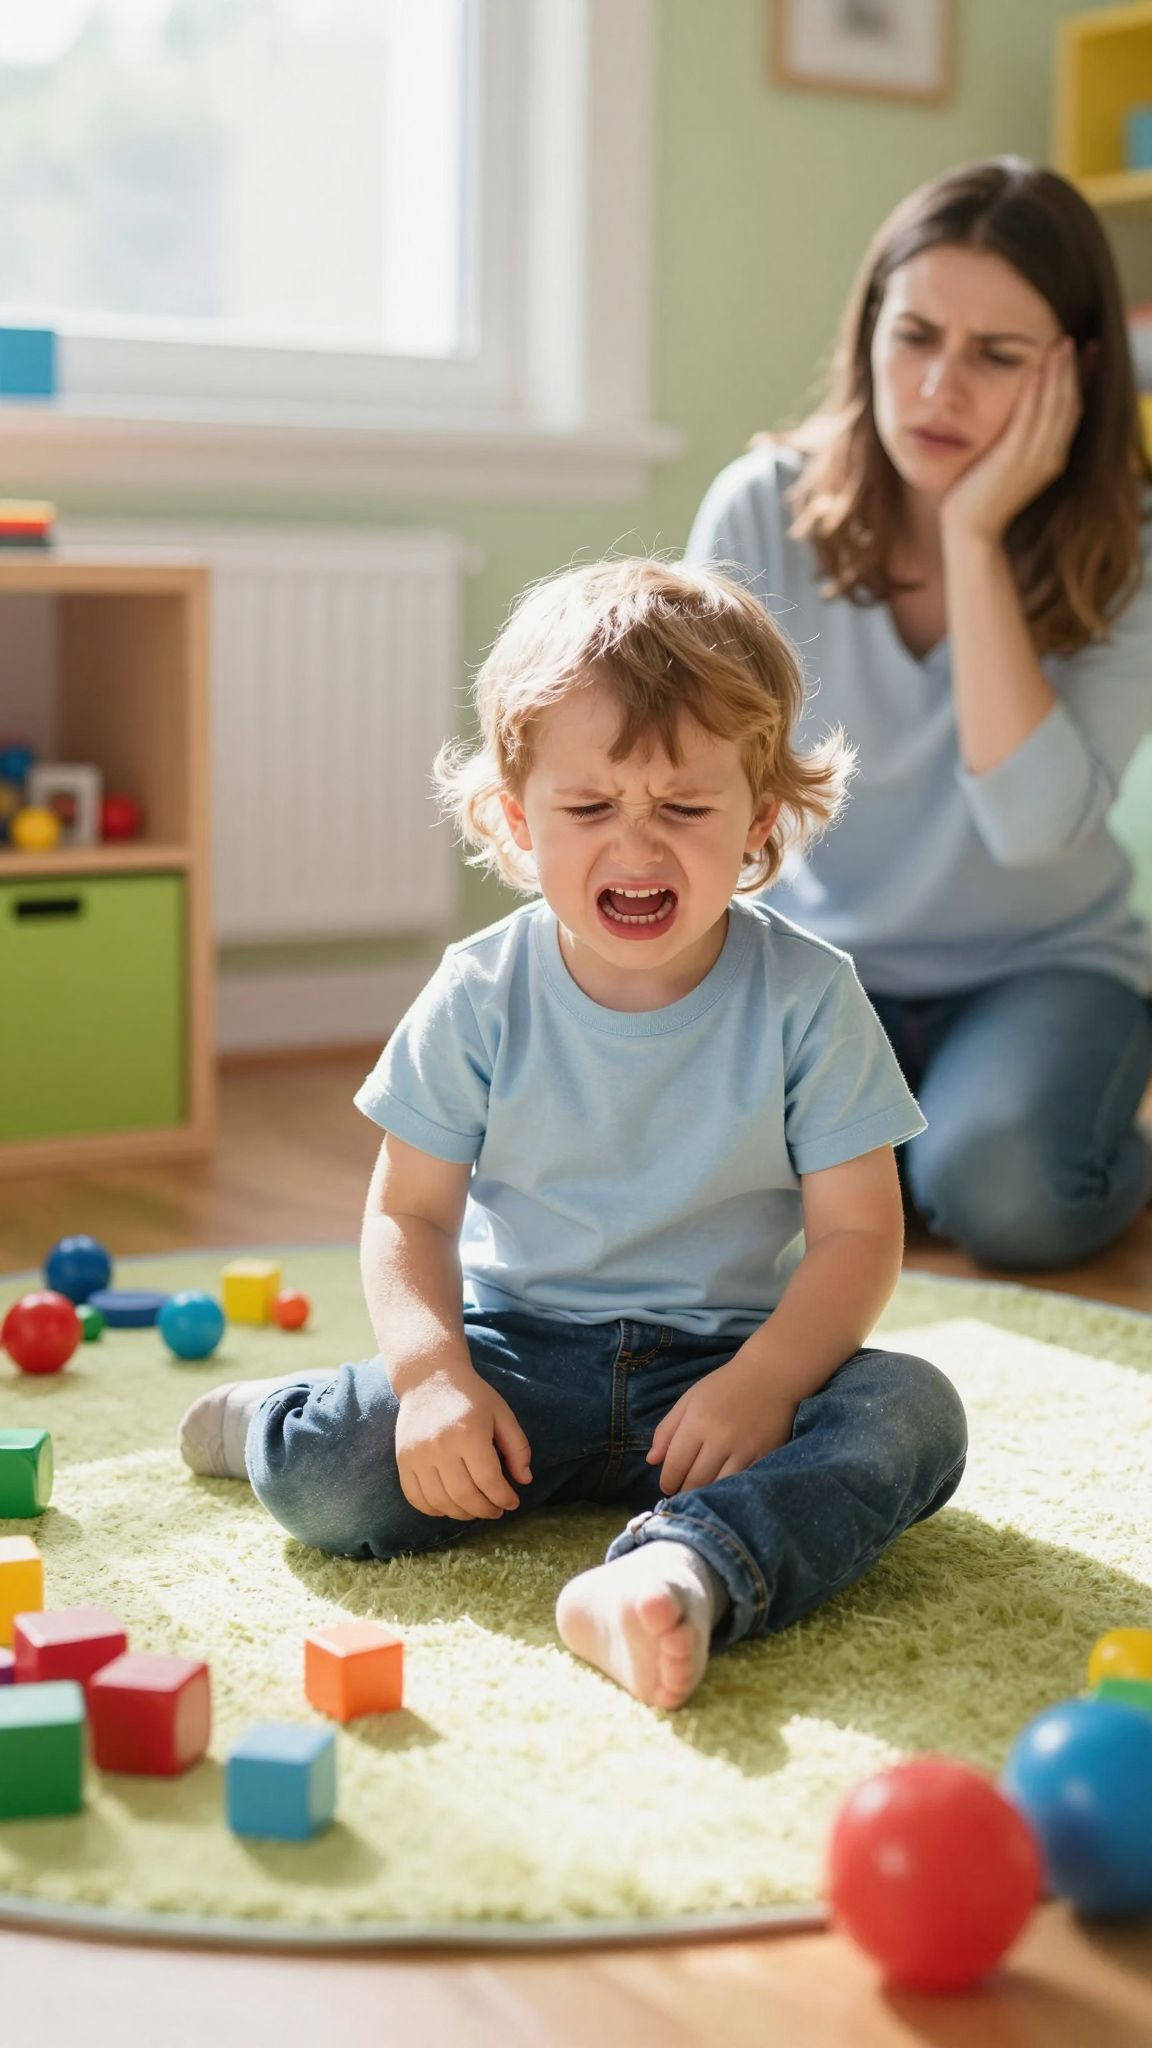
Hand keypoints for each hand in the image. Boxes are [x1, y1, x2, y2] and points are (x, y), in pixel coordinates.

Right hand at [395, 1366, 532, 1519]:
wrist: (428, 1378)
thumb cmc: (471, 1395)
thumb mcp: (502, 1414)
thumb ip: (517, 1447)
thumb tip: (525, 1480)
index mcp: (469, 1433)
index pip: (489, 1481)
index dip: (504, 1498)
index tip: (513, 1502)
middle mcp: (440, 1446)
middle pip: (464, 1496)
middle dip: (485, 1510)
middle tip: (496, 1510)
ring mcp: (417, 1455)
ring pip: (440, 1502)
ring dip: (462, 1514)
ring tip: (476, 1509)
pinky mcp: (402, 1460)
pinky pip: (416, 1497)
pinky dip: (434, 1510)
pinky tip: (450, 1505)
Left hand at [646, 1349, 797, 1495]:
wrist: (770, 1375)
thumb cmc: (725, 1386)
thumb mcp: (689, 1400)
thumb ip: (667, 1430)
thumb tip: (651, 1460)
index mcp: (697, 1422)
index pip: (675, 1464)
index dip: (667, 1481)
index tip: (666, 1487)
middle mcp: (720, 1438)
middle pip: (695, 1481)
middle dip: (684, 1490)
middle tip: (682, 1491)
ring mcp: (744, 1449)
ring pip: (718, 1486)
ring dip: (706, 1493)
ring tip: (701, 1491)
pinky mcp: (765, 1456)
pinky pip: (741, 1482)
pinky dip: (729, 1488)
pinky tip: (723, 1486)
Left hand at [940, 337, 1081, 545]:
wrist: (970, 530)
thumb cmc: (982, 498)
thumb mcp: (1008, 465)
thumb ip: (1018, 442)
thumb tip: (1016, 417)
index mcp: (1052, 459)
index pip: (1072, 412)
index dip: (1075, 382)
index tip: (1072, 356)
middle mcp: (1050, 458)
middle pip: (1069, 405)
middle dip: (1070, 371)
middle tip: (1067, 342)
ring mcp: (1034, 459)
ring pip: (1054, 408)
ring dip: (1056, 374)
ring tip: (1056, 346)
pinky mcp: (1013, 460)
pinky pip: (1028, 419)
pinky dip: (1034, 392)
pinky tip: (1033, 370)